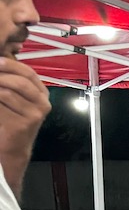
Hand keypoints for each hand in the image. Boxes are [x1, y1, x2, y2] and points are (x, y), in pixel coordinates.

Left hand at [0, 58, 50, 190]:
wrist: (12, 146)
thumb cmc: (11, 119)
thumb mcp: (15, 98)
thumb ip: (11, 82)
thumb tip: (0, 63)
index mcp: (42, 93)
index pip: (29, 73)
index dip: (11, 65)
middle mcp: (43, 103)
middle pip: (19, 82)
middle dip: (0, 76)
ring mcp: (35, 114)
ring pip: (7, 92)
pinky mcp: (24, 124)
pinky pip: (1, 106)